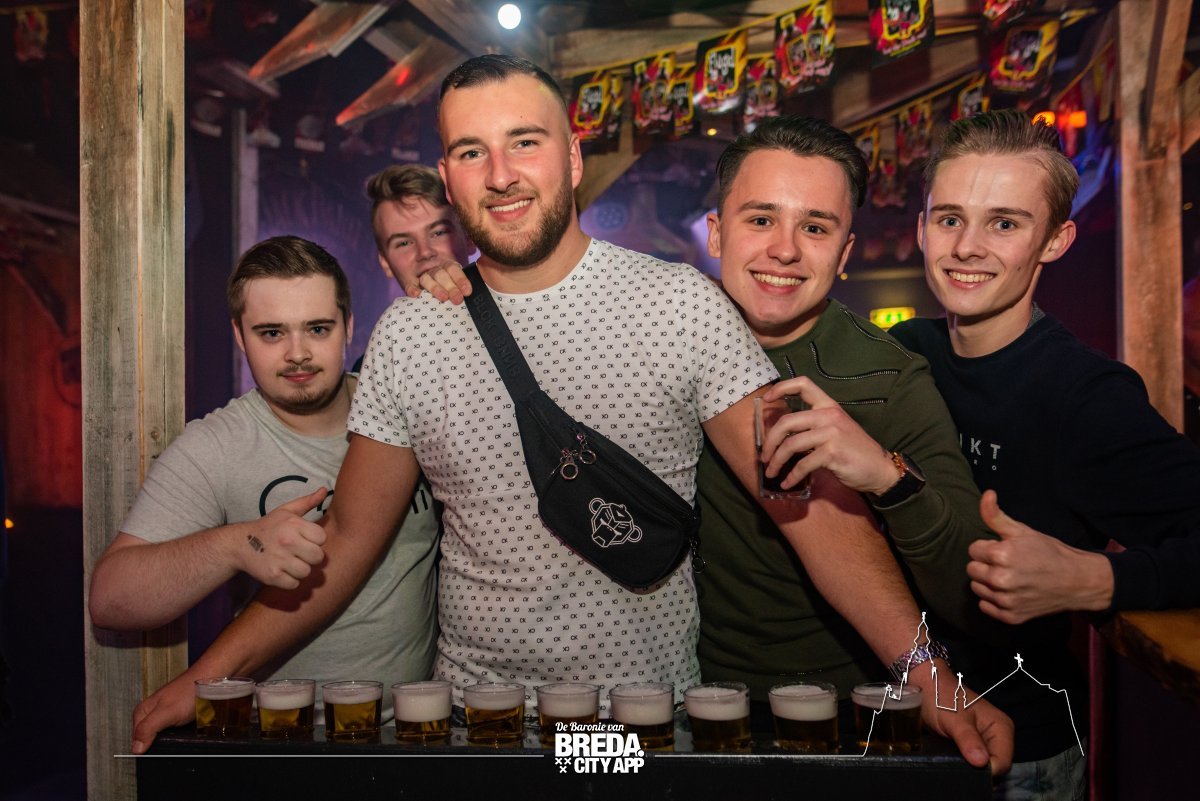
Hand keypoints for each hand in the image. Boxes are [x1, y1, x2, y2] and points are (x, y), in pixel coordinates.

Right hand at [132, 672, 197, 753]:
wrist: (211, 681)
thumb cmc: (190, 691)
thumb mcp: (165, 712)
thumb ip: (148, 729)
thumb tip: (136, 748)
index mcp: (142, 712)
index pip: (136, 740)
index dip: (146, 748)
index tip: (159, 748)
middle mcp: (152, 714)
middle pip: (151, 740)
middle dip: (162, 744)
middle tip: (174, 739)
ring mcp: (166, 716)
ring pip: (166, 738)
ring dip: (175, 740)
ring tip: (184, 734)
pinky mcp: (179, 719)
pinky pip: (178, 734)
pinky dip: (184, 735)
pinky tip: (189, 732)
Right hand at [235, 487, 328, 588]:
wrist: (239, 544)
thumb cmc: (269, 527)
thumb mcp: (286, 511)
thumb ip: (307, 502)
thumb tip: (325, 490)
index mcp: (293, 524)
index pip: (322, 538)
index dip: (315, 540)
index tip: (305, 540)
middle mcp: (287, 541)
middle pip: (318, 557)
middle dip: (310, 557)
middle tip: (299, 553)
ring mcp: (280, 559)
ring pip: (307, 572)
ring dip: (300, 570)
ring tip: (290, 562)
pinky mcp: (273, 576)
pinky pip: (294, 584)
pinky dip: (290, 581)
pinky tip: (282, 571)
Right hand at [409, 260, 471, 303]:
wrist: (421, 275)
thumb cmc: (449, 284)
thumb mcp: (457, 278)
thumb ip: (464, 280)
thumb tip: (477, 280)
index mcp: (446, 265)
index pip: (453, 269)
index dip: (461, 280)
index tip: (467, 292)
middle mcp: (433, 268)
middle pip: (441, 274)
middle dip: (451, 287)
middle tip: (457, 299)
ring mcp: (421, 275)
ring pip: (426, 279)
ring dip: (435, 288)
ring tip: (444, 298)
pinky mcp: (408, 281)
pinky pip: (409, 284)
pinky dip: (411, 288)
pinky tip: (416, 294)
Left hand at [761, 377, 900, 494]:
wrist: (880, 469)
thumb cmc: (854, 451)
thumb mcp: (836, 430)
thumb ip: (813, 426)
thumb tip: (781, 436)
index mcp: (829, 406)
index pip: (804, 385)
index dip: (782, 388)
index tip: (766, 400)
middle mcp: (829, 415)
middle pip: (787, 421)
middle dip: (769, 440)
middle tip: (764, 456)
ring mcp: (831, 433)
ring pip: (791, 444)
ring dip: (777, 461)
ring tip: (771, 472)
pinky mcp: (832, 453)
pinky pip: (803, 464)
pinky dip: (791, 476)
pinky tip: (787, 483)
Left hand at [909, 660, 1013, 775]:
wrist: (925, 689)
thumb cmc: (940, 697)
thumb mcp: (954, 719)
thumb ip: (968, 739)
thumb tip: (981, 762)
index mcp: (1001, 728)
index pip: (1003, 762)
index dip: (988, 771)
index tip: (968, 771)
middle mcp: (996, 737)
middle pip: (996, 768)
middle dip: (980, 772)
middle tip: (959, 768)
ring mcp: (984, 743)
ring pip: (984, 769)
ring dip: (971, 771)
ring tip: (954, 765)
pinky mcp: (972, 748)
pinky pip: (973, 764)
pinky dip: (965, 767)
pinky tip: (954, 764)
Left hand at [969, 490, 1113, 622]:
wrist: (1077, 581)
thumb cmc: (1049, 552)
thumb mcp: (1023, 530)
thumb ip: (996, 515)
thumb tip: (986, 494)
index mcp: (1002, 555)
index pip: (973, 550)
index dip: (987, 548)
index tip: (1003, 549)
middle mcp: (1001, 580)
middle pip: (971, 569)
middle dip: (985, 564)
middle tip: (1006, 563)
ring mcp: (1006, 600)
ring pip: (977, 588)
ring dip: (987, 582)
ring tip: (1009, 576)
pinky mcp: (1011, 617)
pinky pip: (985, 607)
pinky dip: (994, 600)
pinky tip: (1010, 591)